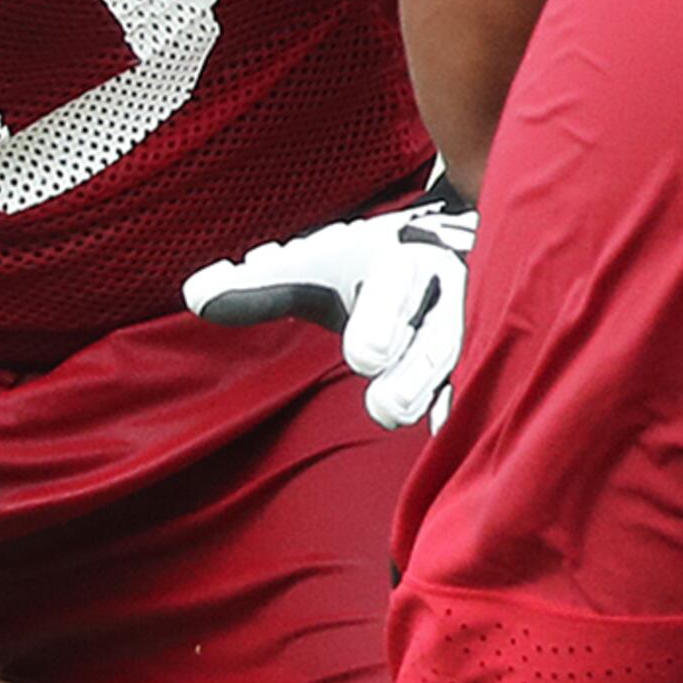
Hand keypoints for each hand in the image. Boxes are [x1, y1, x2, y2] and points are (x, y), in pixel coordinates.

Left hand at [185, 198, 474, 427]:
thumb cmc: (369, 267)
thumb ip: (261, 286)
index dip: (377, 334)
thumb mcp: (319, 266)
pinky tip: (449, 432)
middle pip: (434, 347)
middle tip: (383, 406)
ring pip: (460, 375)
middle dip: (405, 384)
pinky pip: (482, 394)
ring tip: (403, 413)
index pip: (394, 297)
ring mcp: (475, 331)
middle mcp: (448, 295)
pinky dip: (464, 415)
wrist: (446, 250)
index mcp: (401, 263)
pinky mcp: (489, 361)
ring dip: (428, 401)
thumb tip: (193, 295)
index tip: (363, 357)